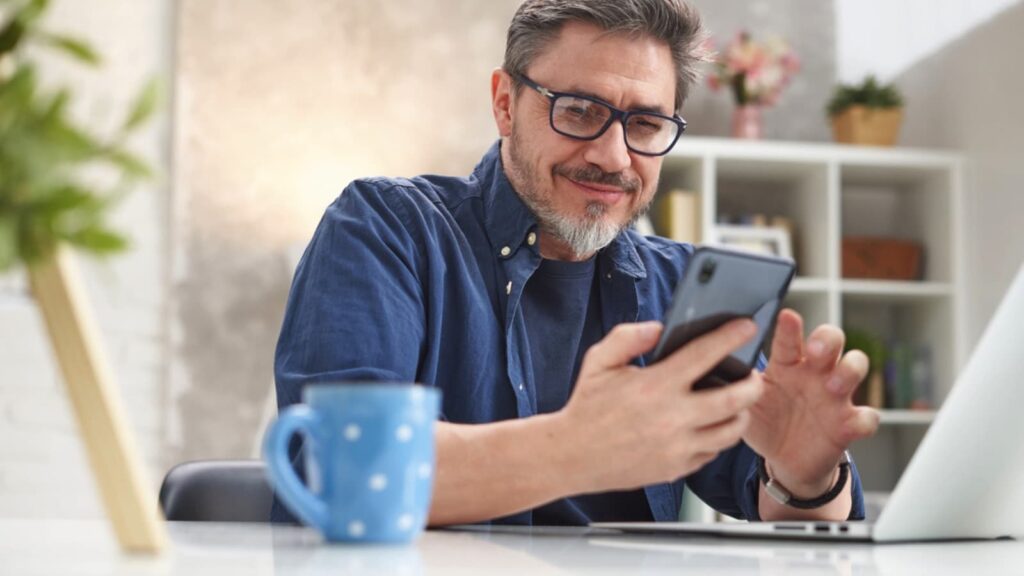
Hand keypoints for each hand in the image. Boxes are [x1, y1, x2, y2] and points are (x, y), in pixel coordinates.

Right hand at [558, 318, 764, 493]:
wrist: (571, 455)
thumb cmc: (586, 406)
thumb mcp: (599, 362)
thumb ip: (627, 338)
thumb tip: (658, 328)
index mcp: (654, 386)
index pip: (704, 356)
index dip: (730, 337)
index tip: (745, 327)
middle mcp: (671, 418)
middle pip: (734, 400)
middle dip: (752, 384)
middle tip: (754, 375)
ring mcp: (676, 447)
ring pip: (730, 431)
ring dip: (741, 413)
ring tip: (738, 402)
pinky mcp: (676, 468)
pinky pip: (711, 452)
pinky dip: (718, 437)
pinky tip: (711, 425)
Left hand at [744, 309, 879, 496]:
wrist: (784, 460)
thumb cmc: (765, 421)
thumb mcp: (745, 403)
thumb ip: (736, 385)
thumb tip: (715, 366)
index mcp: (786, 364)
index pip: (789, 339)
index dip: (789, 327)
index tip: (786, 316)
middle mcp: (814, 373)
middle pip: (832, 340)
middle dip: (827, 339)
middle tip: (814, 350)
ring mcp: (835, 396)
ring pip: (855, 366)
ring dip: (848, 371)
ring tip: (833, 385)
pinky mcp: (848, 423)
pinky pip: (868, 416)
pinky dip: (865, 418)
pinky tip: (854, 422)